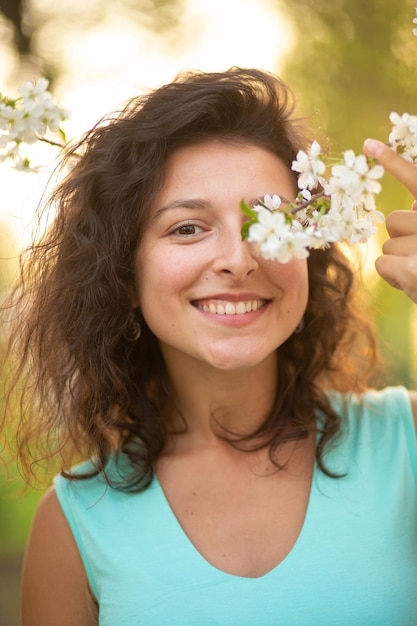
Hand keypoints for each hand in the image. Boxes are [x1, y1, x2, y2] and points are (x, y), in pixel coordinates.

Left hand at [363, 138, 416, 302]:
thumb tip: (412, 208)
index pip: (416, 180)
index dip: (393, 160)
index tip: (369, 144)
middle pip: (395, 221)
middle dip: (403, 239)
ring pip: (388, 244)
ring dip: (400, 260)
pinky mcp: (412, 267)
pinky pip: (382, 263)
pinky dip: (393, 276)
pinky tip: (413, 282)